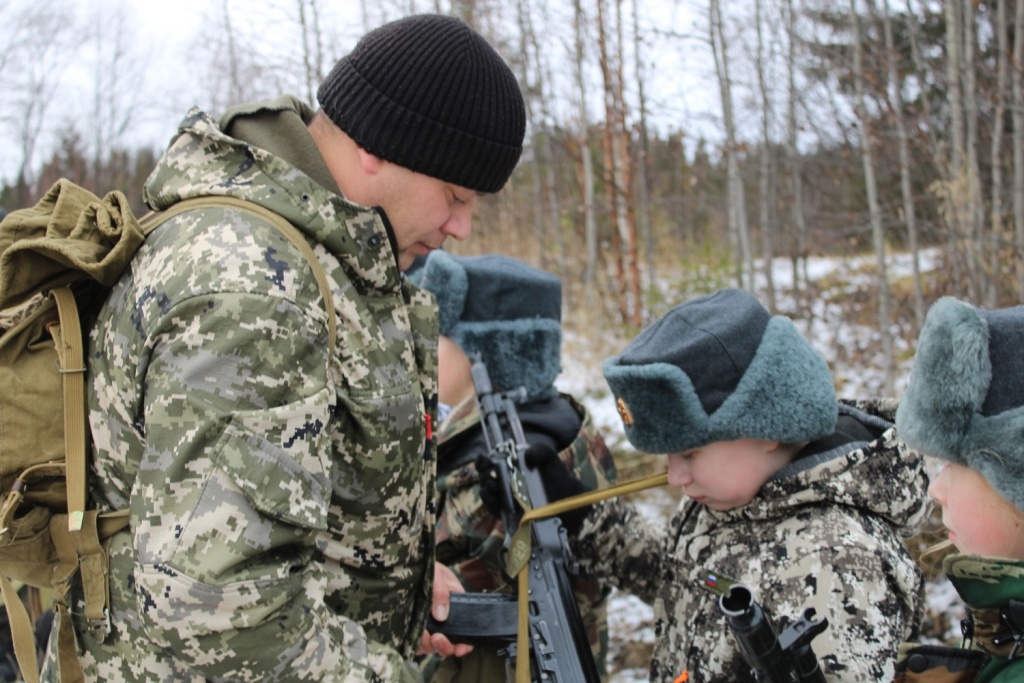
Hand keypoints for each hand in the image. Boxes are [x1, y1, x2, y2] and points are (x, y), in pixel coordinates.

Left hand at [417, 562, 473, 657]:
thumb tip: (442, 615)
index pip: (465, 632)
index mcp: (454, 607)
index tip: (460, 648)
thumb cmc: (426, 569)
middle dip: (444, 646)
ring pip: (430, 647)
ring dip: (429, 646)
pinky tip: (412, 635)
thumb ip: (441, 591)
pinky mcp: (411, 629)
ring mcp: (426, 626)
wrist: (407, 567)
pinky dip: (414, 644)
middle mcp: (441, 621)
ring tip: (424, 636)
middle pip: (447, 644)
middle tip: (438, 639)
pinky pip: (414, 644)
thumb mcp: (437, 574)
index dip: (464, 644)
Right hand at [477, 443, 592, 534]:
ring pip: (487, 492)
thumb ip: (540, 450)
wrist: (569, 500)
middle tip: (490, 470)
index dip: (483, 461)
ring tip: (493, 483)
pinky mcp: (507, 515)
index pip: (490, 463)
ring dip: (486, 486)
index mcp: (510, 468)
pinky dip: (490, 501)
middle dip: (484, 472)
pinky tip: (492, 494)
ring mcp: (505, 500)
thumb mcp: (550, 459)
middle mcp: (505, 484)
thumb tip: (527, 454)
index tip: (483, 458)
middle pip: (485, 477)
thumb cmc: (558, 478)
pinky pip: (493, 508)